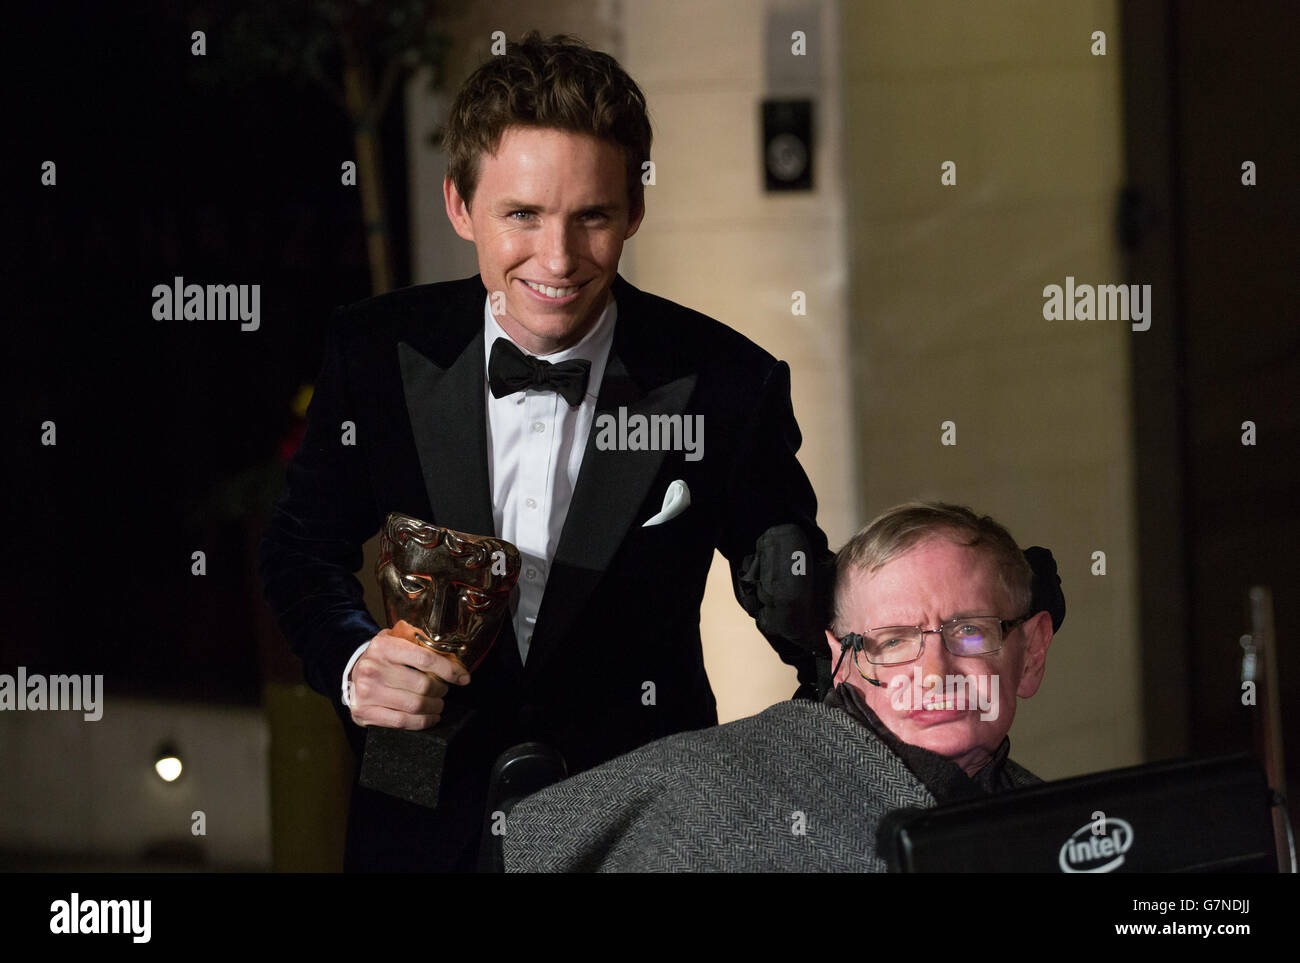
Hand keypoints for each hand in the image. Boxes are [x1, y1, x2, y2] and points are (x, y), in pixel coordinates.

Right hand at [347, 620, 469, 728]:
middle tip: (444, 690)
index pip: (425, 659)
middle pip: (423, 685)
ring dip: (434, 707)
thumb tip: (454, 659)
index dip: (449, 670)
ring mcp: (367, 692)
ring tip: (438, 703)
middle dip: (441, 690)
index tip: (463, 678)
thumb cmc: (383, 656)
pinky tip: (430, 717)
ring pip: (415, 705)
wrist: (353, 670)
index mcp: (384, 647)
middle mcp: (372, 669)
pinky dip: (422, 722)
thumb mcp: (397, 639)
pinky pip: (402, 721)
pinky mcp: (365, 712)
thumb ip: (422, 644)